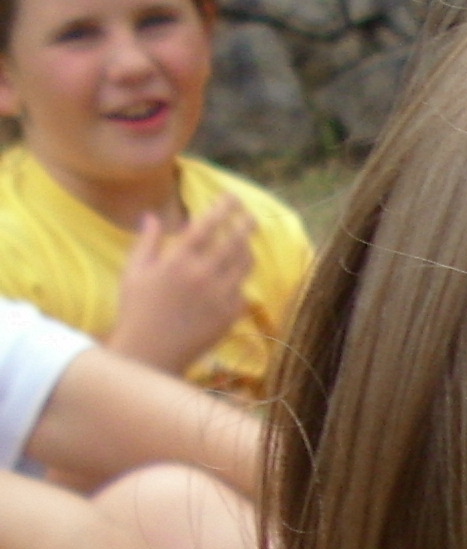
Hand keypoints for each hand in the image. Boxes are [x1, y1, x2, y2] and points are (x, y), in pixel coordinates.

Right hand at [112, 200, 254, 372]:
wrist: (151, 350)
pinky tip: (235, 276)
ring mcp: (220, 295)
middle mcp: (203, 275)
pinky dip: (239, 280)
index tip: (231, 197)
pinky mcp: (230, 314)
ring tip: (245, 243)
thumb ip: (147, 242)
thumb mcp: (134, 272)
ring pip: (244, 265)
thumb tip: (152, 216)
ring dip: (246, 250)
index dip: (222, 208)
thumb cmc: (136, 309)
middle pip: (235, 242)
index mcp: (177, 260)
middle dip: (245, 224)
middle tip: (251, 216)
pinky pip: (243, 290)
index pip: (207, 225)